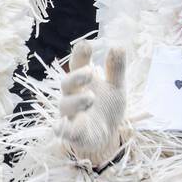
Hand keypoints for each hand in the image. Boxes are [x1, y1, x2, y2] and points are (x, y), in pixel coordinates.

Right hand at [58, 40, 125, 166]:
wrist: (106, 136)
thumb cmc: (107, 107)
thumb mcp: (117, 87)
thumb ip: (116, 69)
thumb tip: (118, 46)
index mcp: (82, 81)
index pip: (77, 64)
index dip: (79, 55)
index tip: (86, 45)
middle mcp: (73, 95)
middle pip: (67, 83)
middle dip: (76, 77)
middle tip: (90, 72)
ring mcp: (71, 114)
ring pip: (65, 105)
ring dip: (76, 101)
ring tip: (91, 98)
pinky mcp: (72, 133)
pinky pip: (63, 131)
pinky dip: (62, 129)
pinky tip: (63, 128)